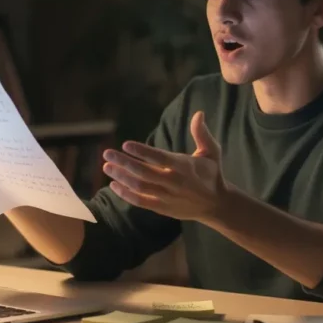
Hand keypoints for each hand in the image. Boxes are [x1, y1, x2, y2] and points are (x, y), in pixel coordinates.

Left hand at [102, 111, 227, 222]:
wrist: (216, 205)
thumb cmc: (212, 174)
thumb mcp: (212, 152)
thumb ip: (202, 133)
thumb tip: (198, 113)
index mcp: (184, 166)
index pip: (159, 158)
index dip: (142, 151)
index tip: (125, 144)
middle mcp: (173, 182)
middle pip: (143, 172)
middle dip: (123, 162)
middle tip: (107, 153)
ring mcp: (166, 197)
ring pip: (139, 187)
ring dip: (121, 177)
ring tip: (107, 167)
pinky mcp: (162, 208)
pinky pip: (140, 202)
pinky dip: (125, 194)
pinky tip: (113, 185)